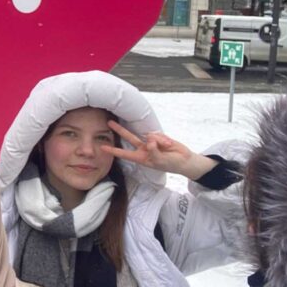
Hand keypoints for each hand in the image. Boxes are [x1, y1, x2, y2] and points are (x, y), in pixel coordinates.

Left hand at [102, 120, 217, 179]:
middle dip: (120, 130)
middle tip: (109, 122)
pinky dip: (164, 140)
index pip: (124, 154)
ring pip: (147, 135)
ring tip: (166, 148)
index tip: (102, 147)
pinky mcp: (158, 136)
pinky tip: (169, 145)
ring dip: (158, 141)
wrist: (184, 160)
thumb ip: (153, 151)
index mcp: (141, 158)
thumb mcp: (160, 161)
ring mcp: (150, 142)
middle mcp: (143, 149)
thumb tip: (149, 139)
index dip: (113, 151)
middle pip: (129, 137)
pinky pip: (158, 135)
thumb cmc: (170, 164)